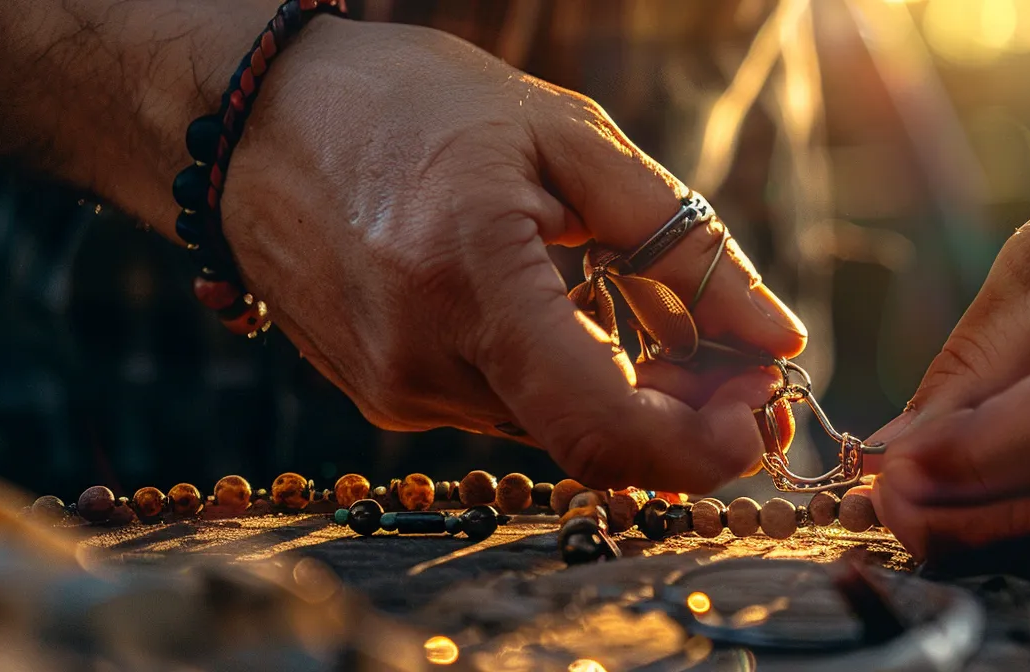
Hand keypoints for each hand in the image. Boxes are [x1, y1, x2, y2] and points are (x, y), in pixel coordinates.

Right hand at [218, 19, 805, 491]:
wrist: (251, 117)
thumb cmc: (414, 106)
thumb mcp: (569, 140)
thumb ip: (684, 246)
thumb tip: (778, 339)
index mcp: (470, 278)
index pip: (600, 425)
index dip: (697, 448)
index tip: (758, 419)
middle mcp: (422, 358)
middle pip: (590, 438)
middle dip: (684, 416)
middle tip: (739, 364)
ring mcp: (392, 389)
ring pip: (553, 428)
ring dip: (626, 394)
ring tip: (645, 312)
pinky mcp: (382, 398)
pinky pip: (506, 409)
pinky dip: (562, 381)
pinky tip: (567, 312)